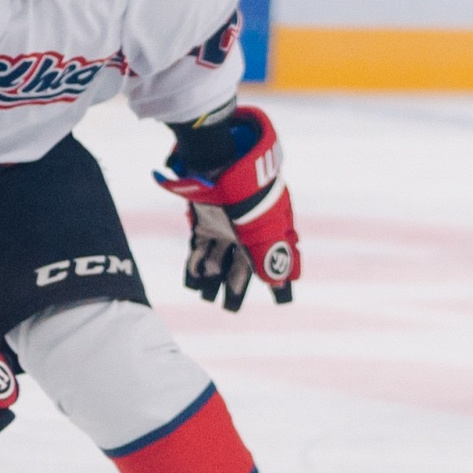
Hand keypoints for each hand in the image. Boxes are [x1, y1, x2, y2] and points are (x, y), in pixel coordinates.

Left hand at [157, 105, 299, 310]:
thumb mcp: (264, 233)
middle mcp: (249, 227)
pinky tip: (192, 279)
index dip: (279, 275)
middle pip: (245, 261)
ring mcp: (225, 224)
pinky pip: (200, 246)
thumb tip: (280, 285)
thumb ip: (271, 260)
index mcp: (271, 226)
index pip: (278, 256)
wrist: (220, 166)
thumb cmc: (249, 199)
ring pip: (220, 256)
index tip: (280, 296)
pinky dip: (197, 263)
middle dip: (238, 283)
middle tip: (231, 306)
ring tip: (207, 295)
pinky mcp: (203, 220)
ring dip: (215, 275)